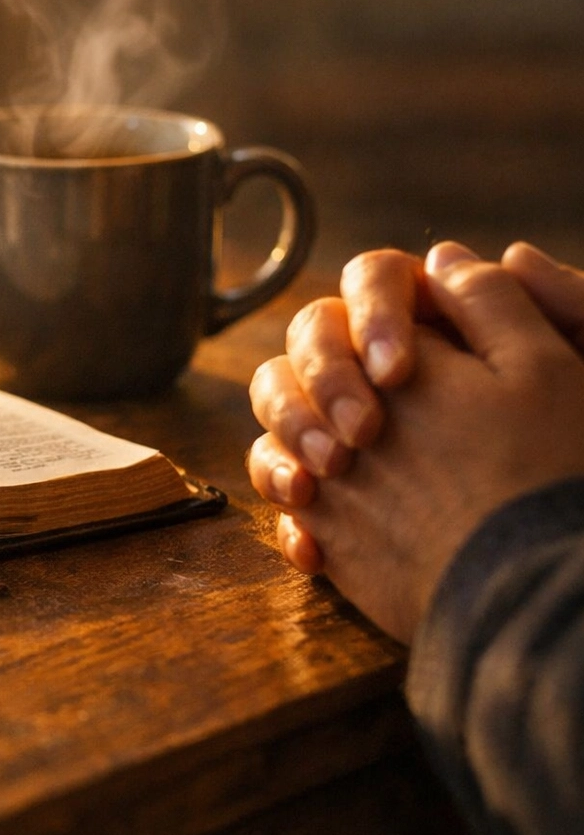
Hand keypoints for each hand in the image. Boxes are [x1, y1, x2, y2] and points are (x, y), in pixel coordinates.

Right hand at [252, 254, 583, 641]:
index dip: (373, 313)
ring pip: (279, 403)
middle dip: (322, 380)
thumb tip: (447, 255)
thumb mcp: (561, 376)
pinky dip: (287, 511)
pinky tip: (315, 543)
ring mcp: (346, 431)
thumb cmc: (566, 472)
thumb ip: (513, 306)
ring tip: (317, 483)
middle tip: (359, 435)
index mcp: (434, 328)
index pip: (375, 280)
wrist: (540, 579)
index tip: (397, 370)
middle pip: (311, 337)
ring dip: (286, 433)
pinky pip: (280, 482)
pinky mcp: (329, 492)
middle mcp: (380, 372)